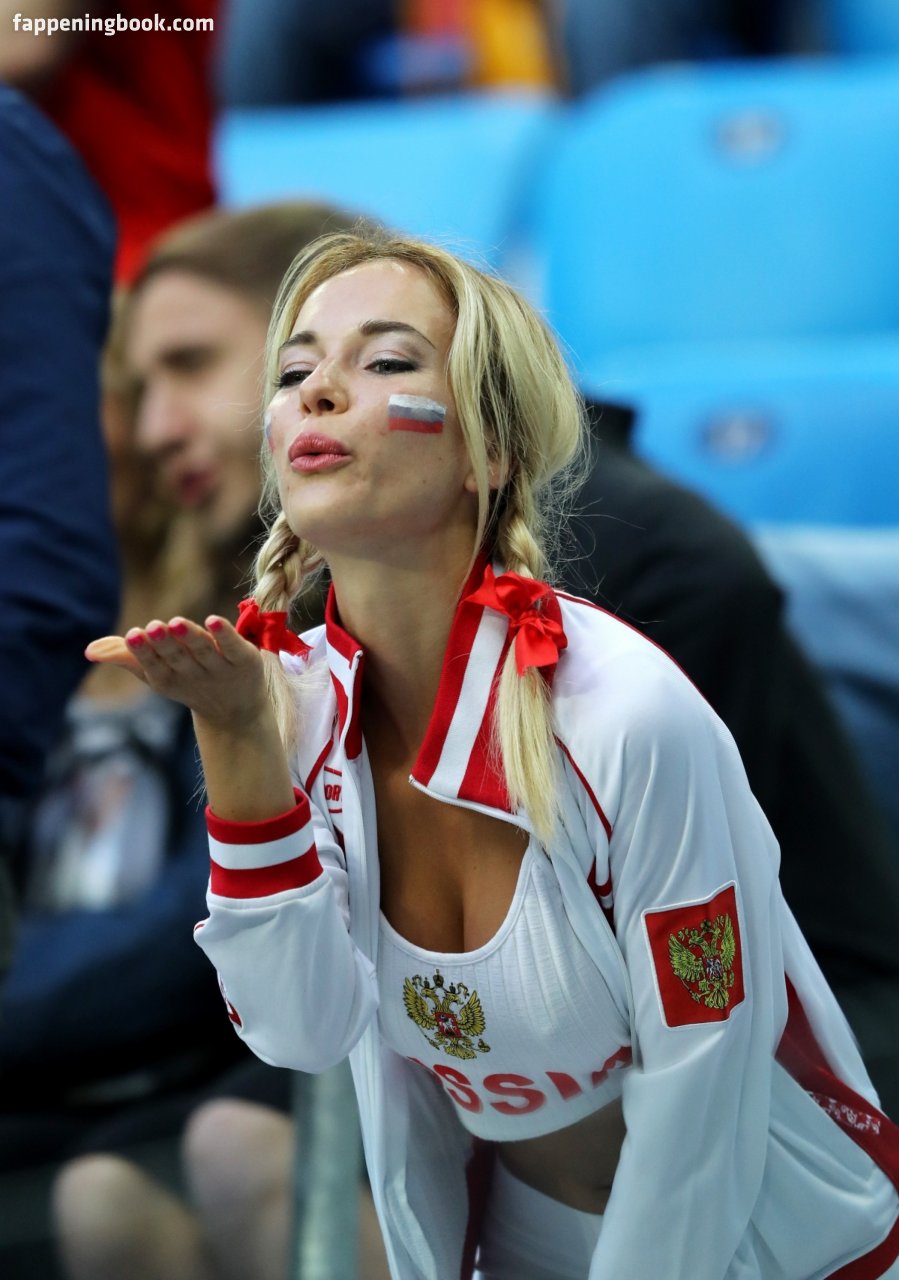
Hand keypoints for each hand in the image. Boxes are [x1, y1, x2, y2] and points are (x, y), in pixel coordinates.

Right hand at [86, 616, 268, 729]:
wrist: (237, 711)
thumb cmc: (189, 682)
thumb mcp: (157, 672)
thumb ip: (127, 657)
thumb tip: (90, 651)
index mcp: (169, 679)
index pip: (154, 666)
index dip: (145, 652)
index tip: (132, 635)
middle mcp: (194, 674)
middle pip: (177, 658)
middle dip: (164, 644)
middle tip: (153, 627)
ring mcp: (220, 669)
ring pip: (204, 652)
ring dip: (189, 638)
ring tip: (175, 622)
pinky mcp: (245, 661)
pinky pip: (233, 647)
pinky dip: (225, 635)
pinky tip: (214, 620)